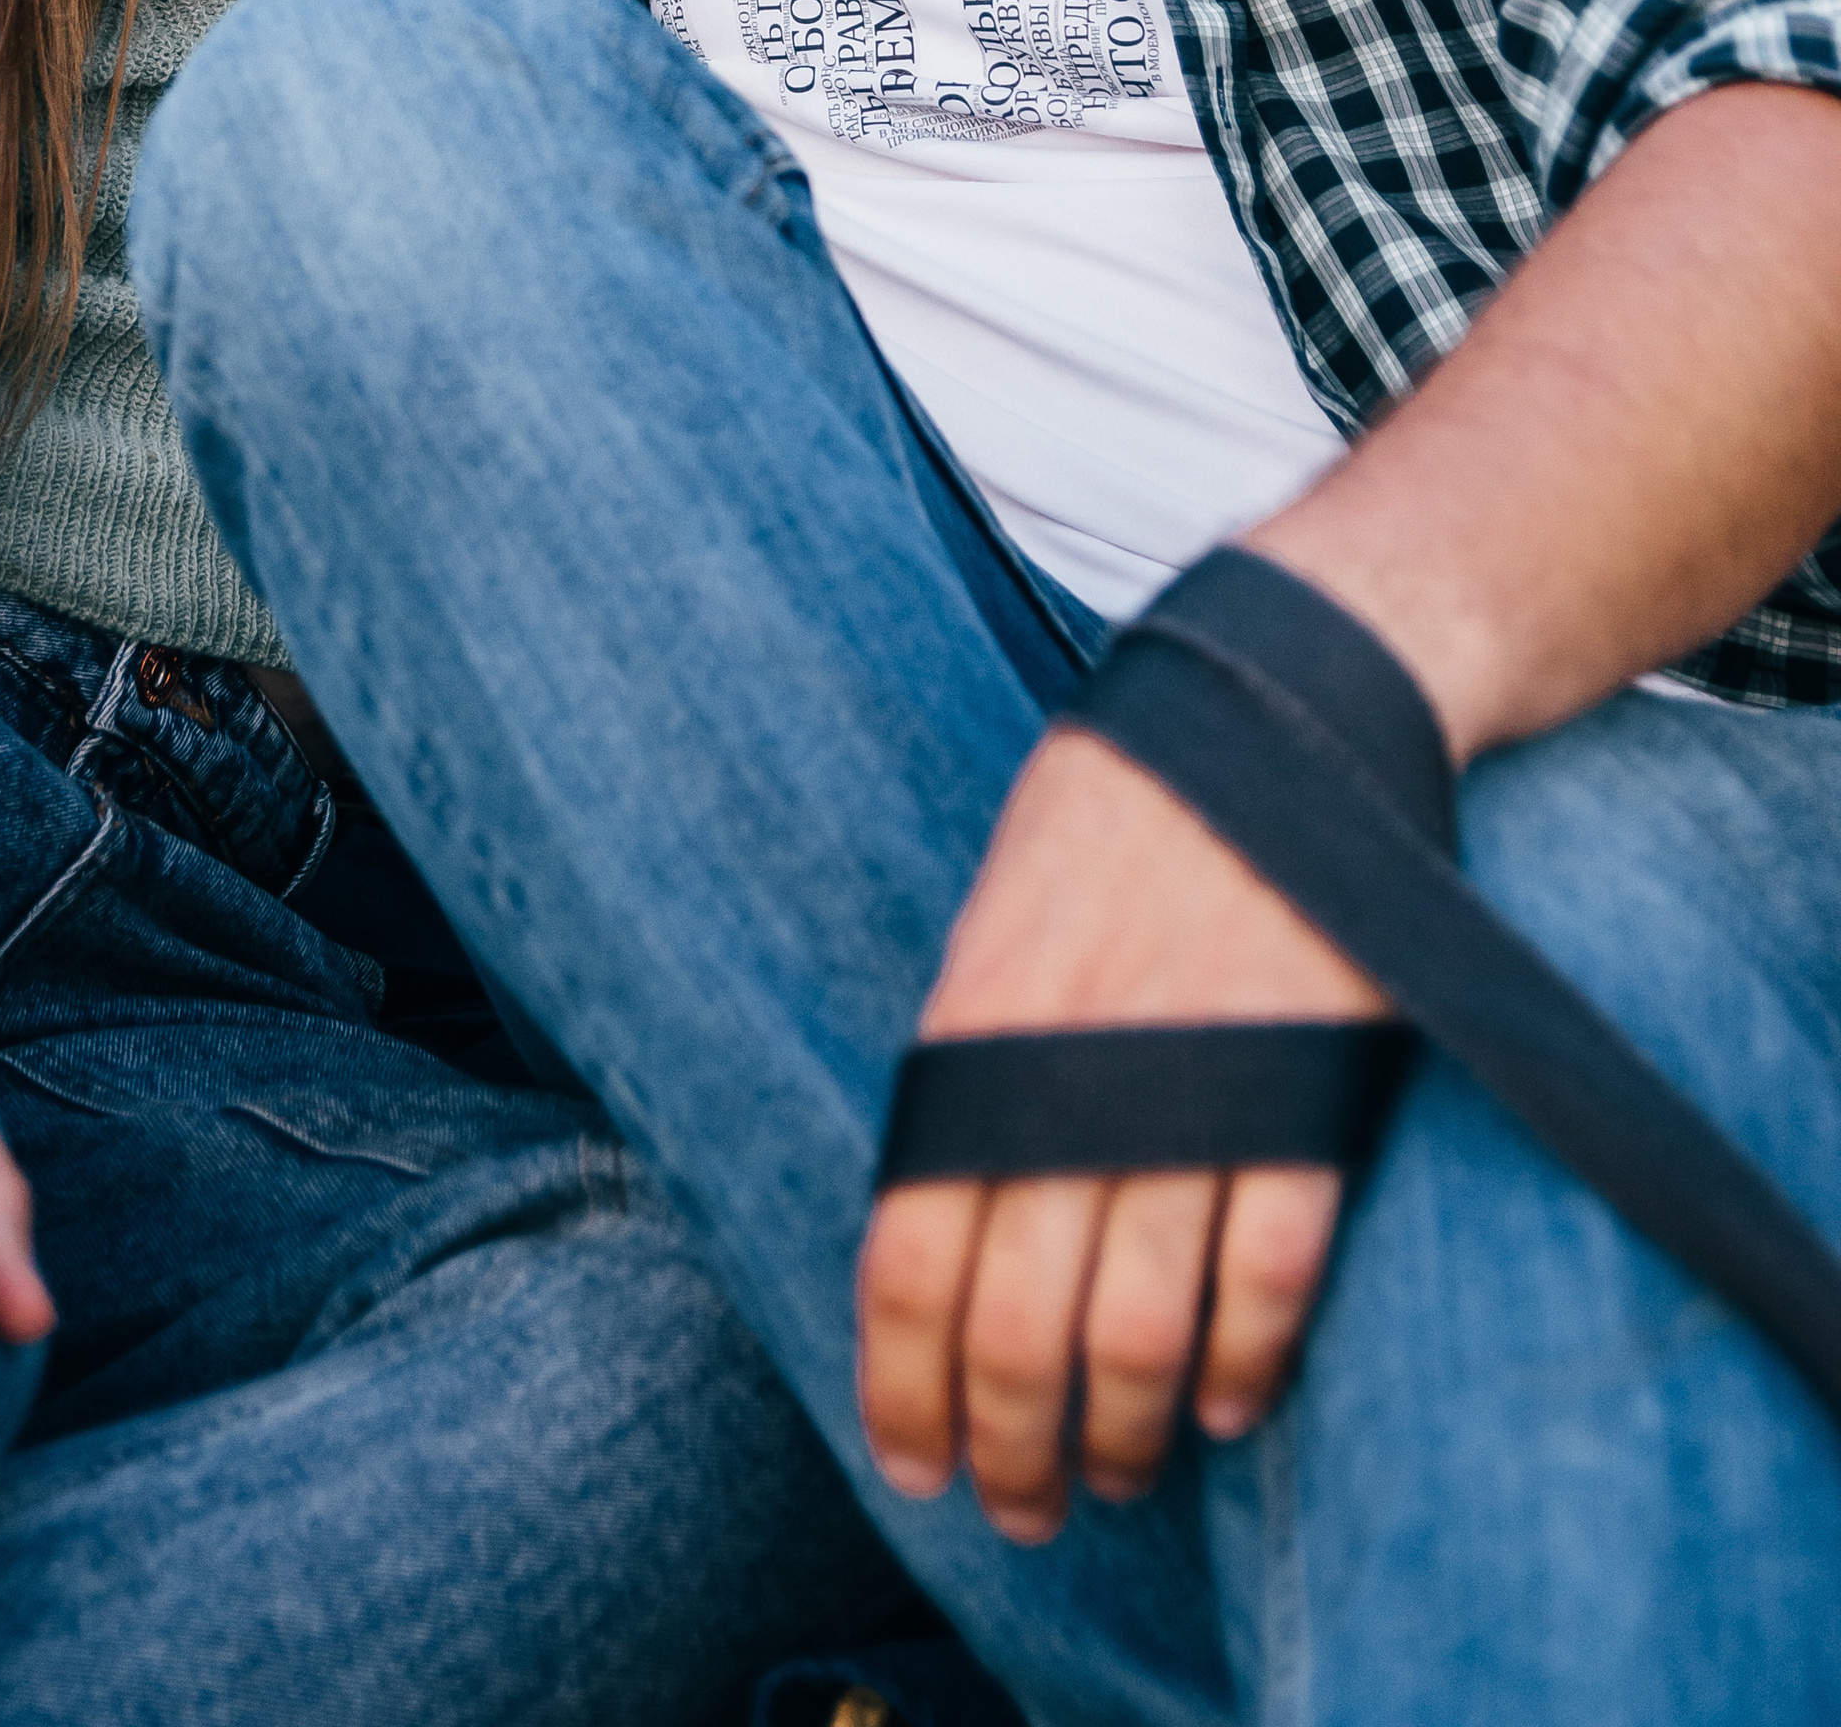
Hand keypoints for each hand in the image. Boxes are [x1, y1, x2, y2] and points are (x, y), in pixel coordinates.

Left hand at [856, 730, 1385, 1540]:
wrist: (1284, 706)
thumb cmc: (1127, 803)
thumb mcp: (1006, 912)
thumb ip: (979, 1061)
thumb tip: (945, 1209)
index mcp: (979, 1027)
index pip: (908, 1255)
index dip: (902, 1386)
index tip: (915, 1467)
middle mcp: (1073, 1071)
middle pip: (1016, 1321)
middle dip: (1009, 1443)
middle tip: (1024, 1504)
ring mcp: (1195, 1085)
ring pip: (1137, 1326)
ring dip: (1121, 1429)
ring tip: (1117, 1470)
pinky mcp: (1309, 1088)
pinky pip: (1266, 1273)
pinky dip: (1241, 1361)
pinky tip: (1222, 1405)